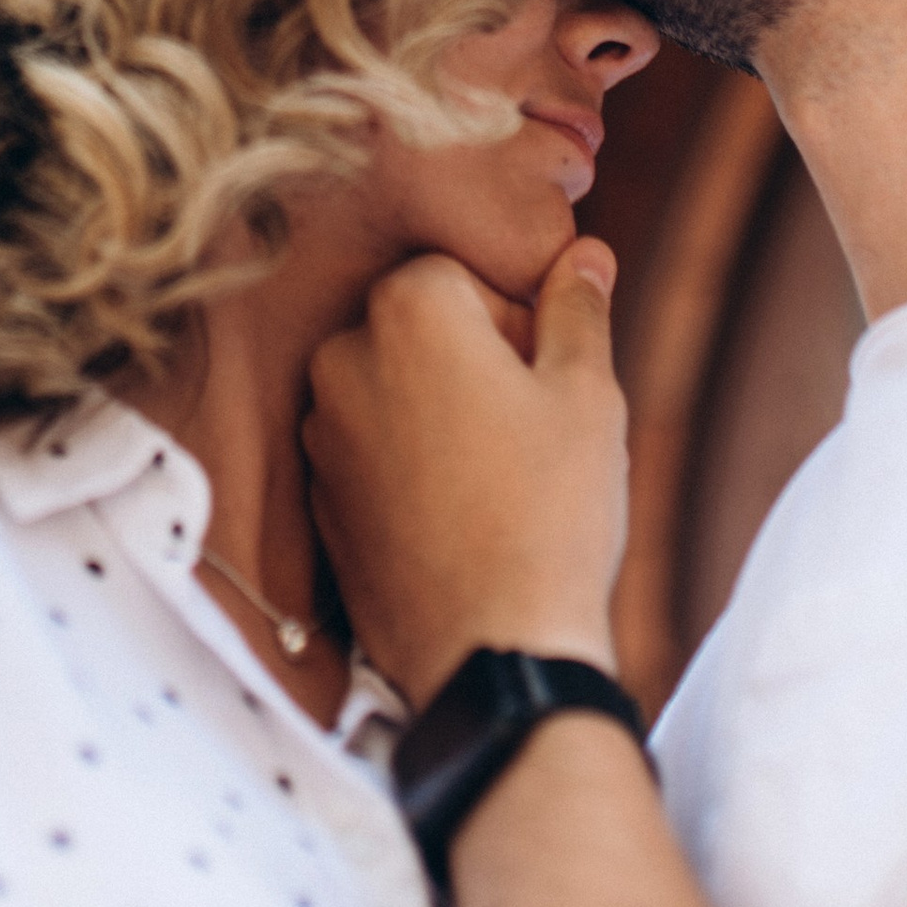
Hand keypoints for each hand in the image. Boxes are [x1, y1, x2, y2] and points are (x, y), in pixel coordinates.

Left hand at [304, 238, 626, 708]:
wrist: (492, 654)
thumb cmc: (551, 514)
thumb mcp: (588, 395)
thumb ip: (577, 309)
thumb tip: (582, 252)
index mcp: (408, 309)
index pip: (466, 274)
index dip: (518, 322)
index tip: (547, 378)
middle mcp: (342, 358)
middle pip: (421, 328)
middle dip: (474, 360)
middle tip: (530, 429)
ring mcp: (321, 434)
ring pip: (394, 389)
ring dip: (438, 412)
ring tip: (498, 479)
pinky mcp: (318, 500)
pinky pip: (370, 454)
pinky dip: (408, 468)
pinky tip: (460, 517)